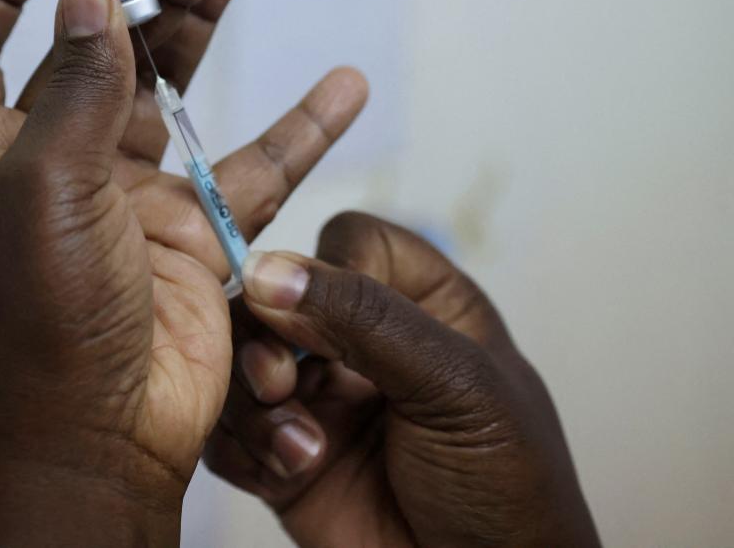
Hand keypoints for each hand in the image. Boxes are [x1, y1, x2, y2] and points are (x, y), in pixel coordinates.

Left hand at [0, 0, 367, 546]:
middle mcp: (46, 167)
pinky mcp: (190, 236)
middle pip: (88, 49)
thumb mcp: (44, 193)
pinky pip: (248, 168)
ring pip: (164, 88)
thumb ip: (75, 91)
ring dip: (198, 26)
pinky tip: (344, 87)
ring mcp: (122, 199)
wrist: (96, 448)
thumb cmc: (37, 330)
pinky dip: (297, 130)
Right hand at [205, 212, 599, 546]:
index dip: (330, 270)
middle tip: (281, 383)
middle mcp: (363, 345)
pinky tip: (287, 474)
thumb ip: (367, 319)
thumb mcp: (456, 387)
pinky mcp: (285, 459)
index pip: (352, 243)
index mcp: (423, 306)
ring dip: (254, 402)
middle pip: (275, 298)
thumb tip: (270, 269)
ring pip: (239, 363)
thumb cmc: (506, 489)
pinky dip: (242, 448)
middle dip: (268, 338)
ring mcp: (320, 402)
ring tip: (299, 446)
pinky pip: (227, 431)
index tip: (328, 318)